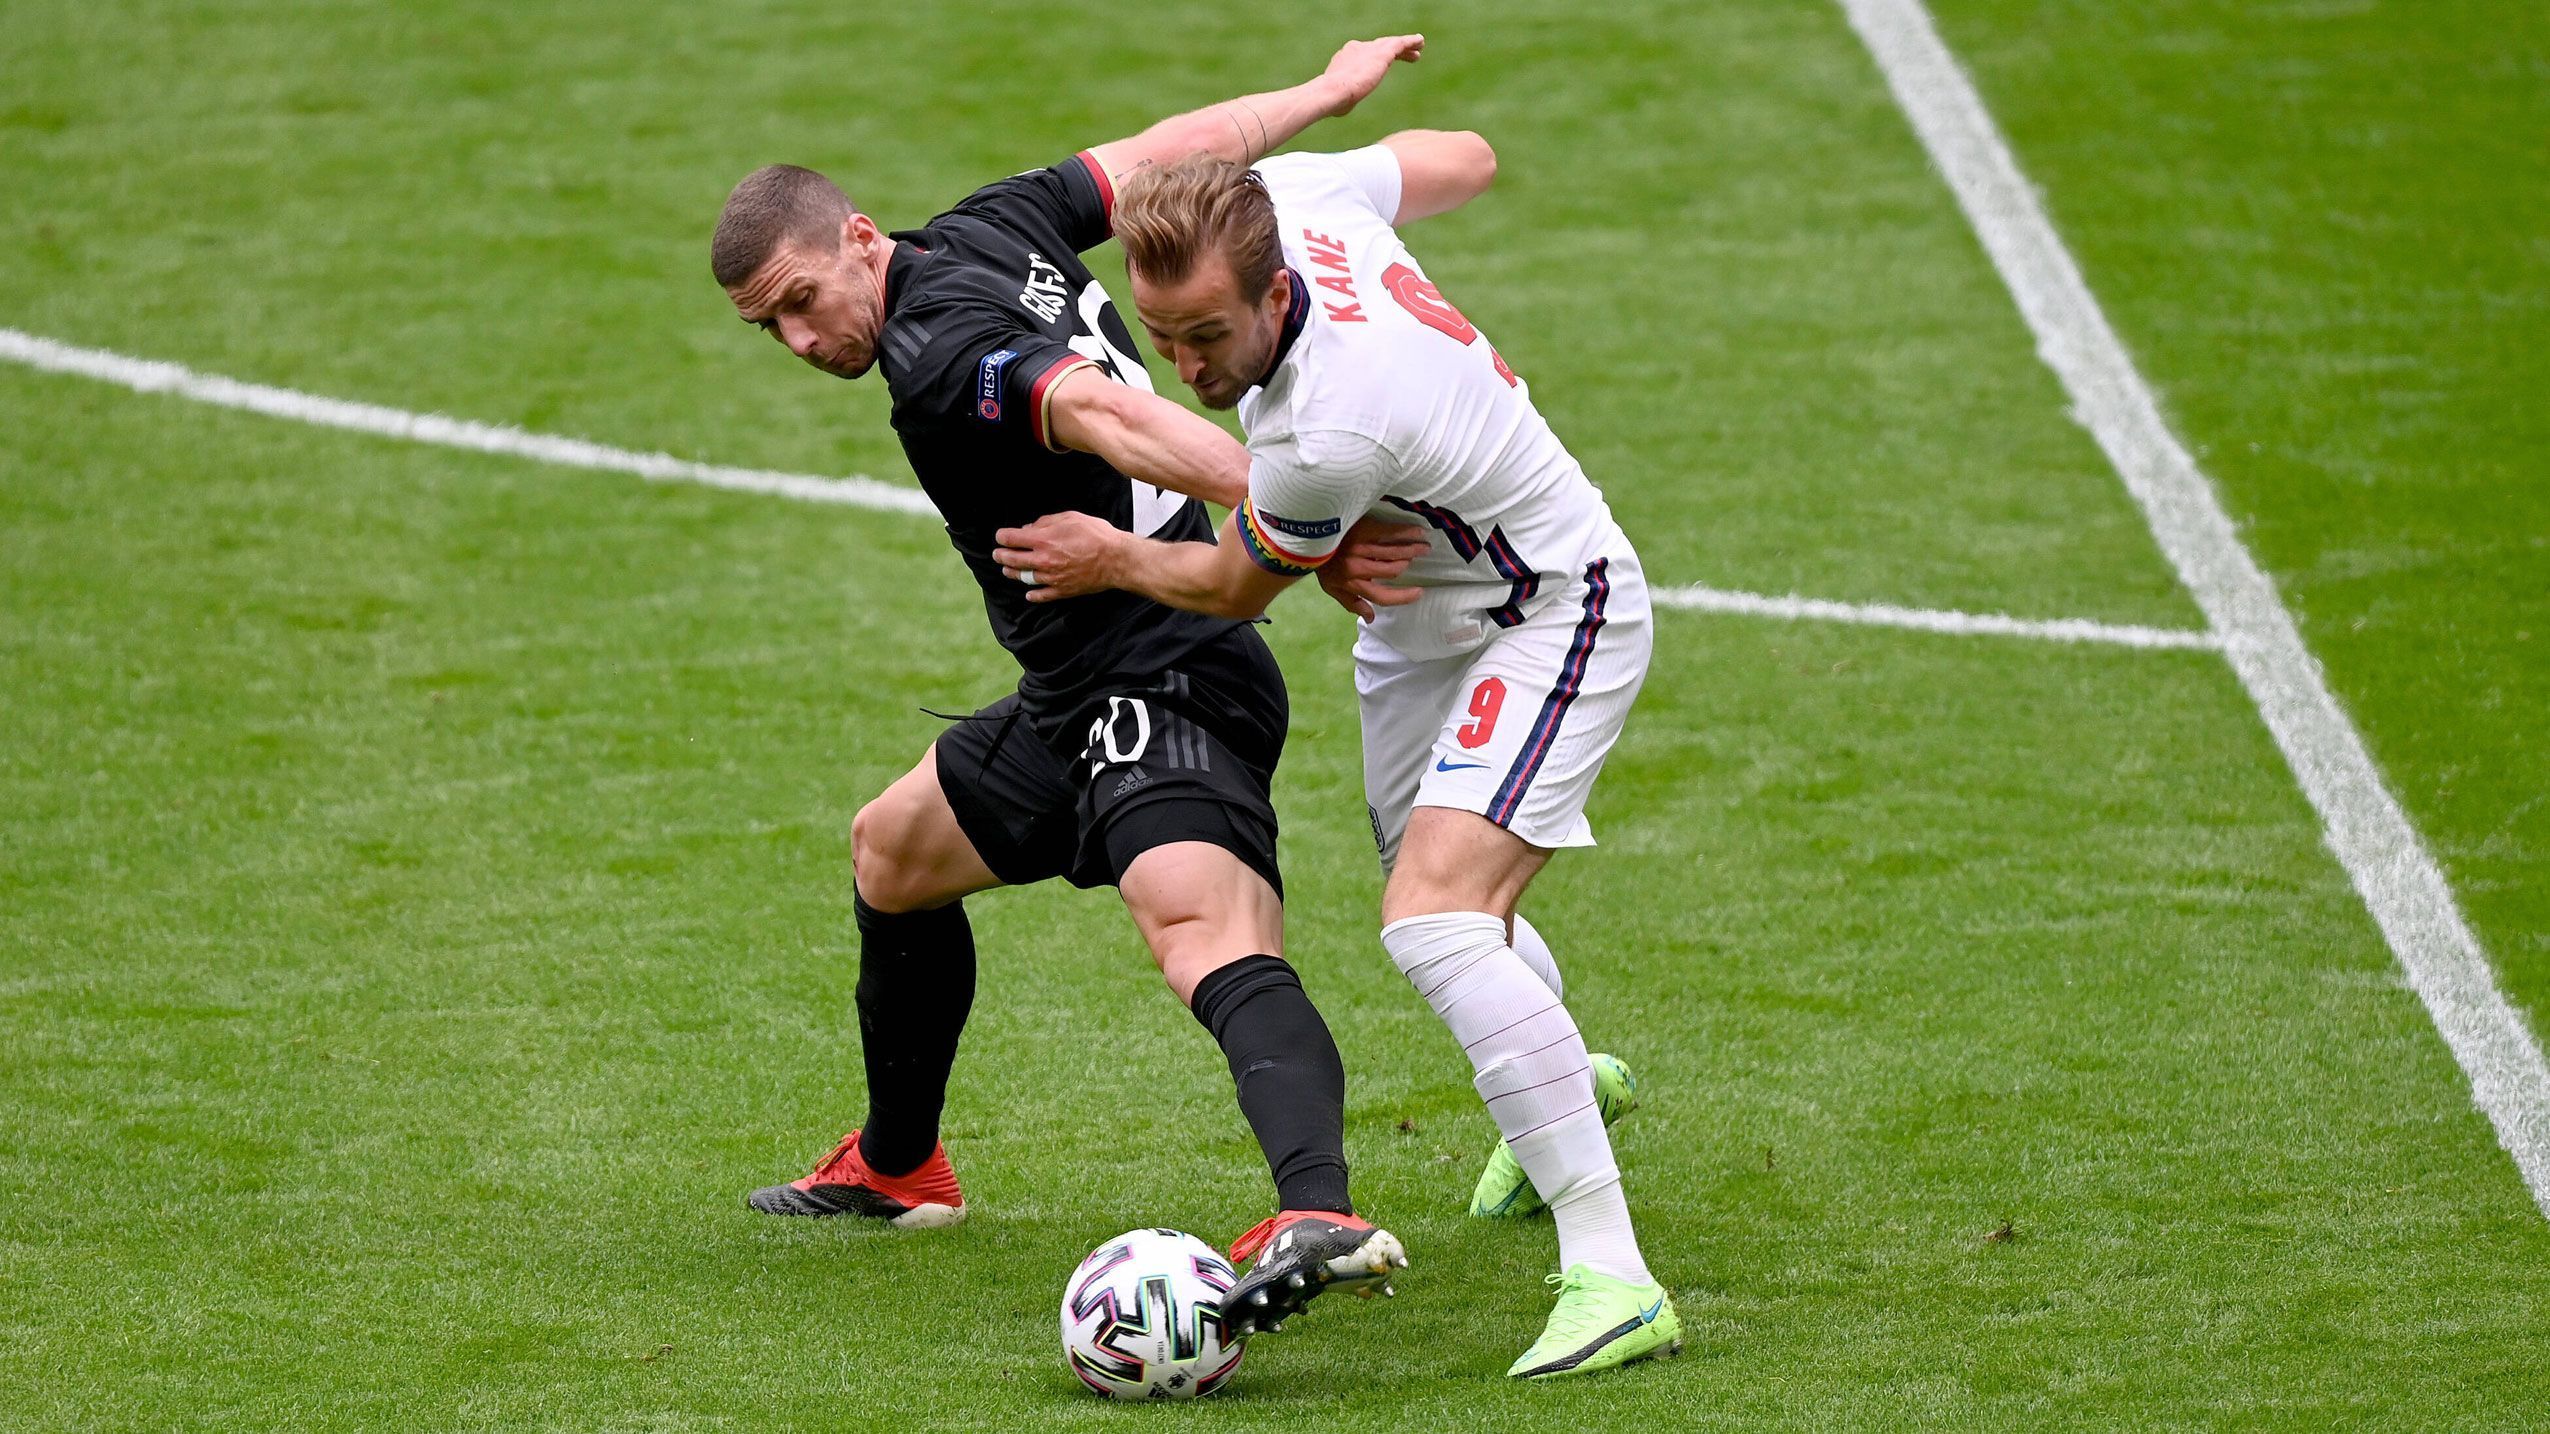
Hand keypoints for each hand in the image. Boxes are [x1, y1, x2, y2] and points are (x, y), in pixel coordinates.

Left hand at [994, 512, 1123, 602]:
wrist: (1116, 559)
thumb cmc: (1096, 534)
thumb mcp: (1070, 518)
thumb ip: (1047, 522)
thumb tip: (1030, 528)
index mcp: (1043, 540)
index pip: (1011, 539)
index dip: (1002, 537)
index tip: (1001, 536)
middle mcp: (1043, 560)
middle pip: (1012, 560)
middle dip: (1001, 556)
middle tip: (997, 555)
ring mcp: (1051, 578)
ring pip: (1024, 578)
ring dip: (1012, 574)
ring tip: (1008, 571)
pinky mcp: (1062, 590)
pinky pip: (1042, 595)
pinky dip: (1033, 595)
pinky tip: (1028, 594)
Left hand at [1317, 515, 1428, 620]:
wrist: (1306, 537)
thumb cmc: (1322, 564)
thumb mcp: (1333, 589)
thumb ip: (1353, 604)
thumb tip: (1371, 618)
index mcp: (1352, 584)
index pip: (1382, 596)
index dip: (1403, 597)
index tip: (1419, 593)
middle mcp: (1358, 568)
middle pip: (1393, 570)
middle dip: (1408, 564)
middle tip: (1420, 557)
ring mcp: (1360, 548)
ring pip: (1394, 552)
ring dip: (1413, 549)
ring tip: (1425, 547)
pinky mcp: (1362, 529)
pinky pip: (1390, 532)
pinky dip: (1406, 533)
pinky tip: (1418, 532)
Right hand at [1320, 35, 1423, 116]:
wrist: (1332, 91)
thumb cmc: (1334, 100)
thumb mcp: (1342, 97)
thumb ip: (1347, 96)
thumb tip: (1345, 104)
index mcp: (1346, 57)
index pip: (1365, 54)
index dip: (1377, 59)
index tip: (1385, 64)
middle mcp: (1358, 48)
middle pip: (1380, 46)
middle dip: (1393, 50)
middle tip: (1408, 54)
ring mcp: (1370, 49)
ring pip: (1392, 43)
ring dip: (1406, 45)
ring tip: (1419, 46)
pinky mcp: (1382, 54)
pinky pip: (1400, 44)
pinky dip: (1410, 42)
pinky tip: (1420, 42)